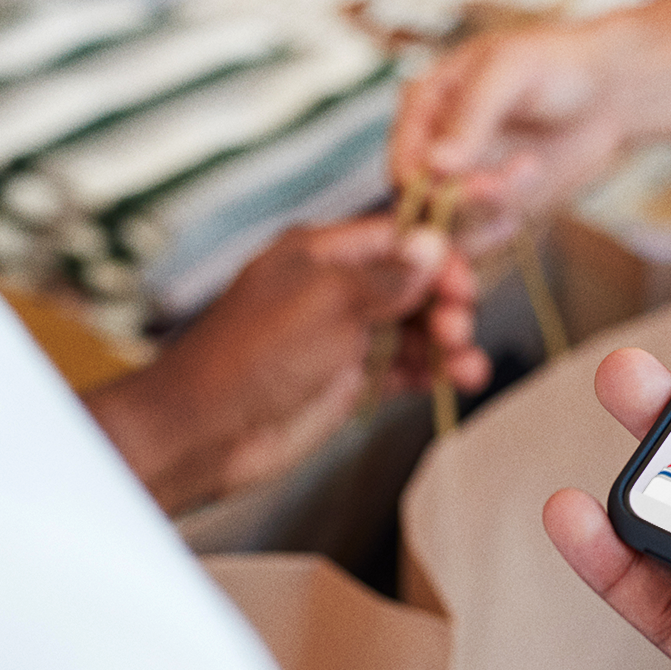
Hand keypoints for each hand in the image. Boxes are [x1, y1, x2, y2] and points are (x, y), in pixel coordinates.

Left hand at [86, 215, 476, 515]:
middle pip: (415, 284)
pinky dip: (435, 372)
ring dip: (449, 342)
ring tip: (467, 366)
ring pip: (417, 329)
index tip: (465, 281)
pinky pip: (406, 368)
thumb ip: (386, 276)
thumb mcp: (327, 302)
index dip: (439, 256)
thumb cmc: (253, 355)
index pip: (398, 238)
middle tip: (458, 327)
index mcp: (322, 254)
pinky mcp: (351, 380)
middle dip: (447, 303)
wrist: (204, 432)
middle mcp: (337, 290)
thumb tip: (433, 244)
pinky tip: (459, 379)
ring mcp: (345, 336)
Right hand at [390, 21, 632, 255]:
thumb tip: (434, 165)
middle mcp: (436, 147)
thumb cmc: (557, 63)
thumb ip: (471, 115)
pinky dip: (503, 225)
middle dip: (458, 202)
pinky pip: (482, 235)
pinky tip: (531, 181)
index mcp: (424, 104)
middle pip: (421, 202)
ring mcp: (464, 180)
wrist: (611, 91)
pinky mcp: (495, 205)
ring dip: (489, 209)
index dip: (417, 183)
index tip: (450, 186)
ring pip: (453, 224)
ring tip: (531, 167)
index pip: (402, 157)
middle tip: (499, 185)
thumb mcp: (510, 70)